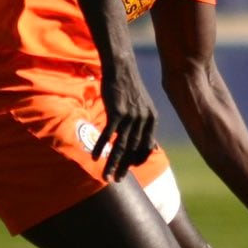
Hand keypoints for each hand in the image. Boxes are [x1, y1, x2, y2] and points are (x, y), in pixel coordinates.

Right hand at [94, 63, 156, 181]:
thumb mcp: (142, 104)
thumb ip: (143, 122)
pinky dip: (101, 147)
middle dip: (125, 167)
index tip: (131, 167)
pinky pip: (108, 134)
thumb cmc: (129, 87)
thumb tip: (145, 139)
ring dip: (113, 164)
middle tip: (118, 180)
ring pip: (121, 146)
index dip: (139, 158)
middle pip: (133, 149)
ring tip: (107, 177)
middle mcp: (143, 120)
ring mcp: (130, 117)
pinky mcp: (116, 112)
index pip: (147, 146)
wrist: (122, 68)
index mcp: (152, 119)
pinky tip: (95, 157)